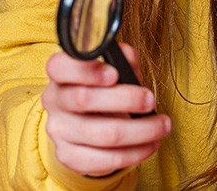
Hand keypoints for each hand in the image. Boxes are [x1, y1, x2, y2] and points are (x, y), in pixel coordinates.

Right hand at [41, 45, 170, 177]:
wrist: (86, 128)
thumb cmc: (102, 91)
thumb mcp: (112, 70)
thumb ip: (121, 60)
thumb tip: (128, 56)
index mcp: (60, 73)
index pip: (59, 67)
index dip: (85, 70)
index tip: (114, 73)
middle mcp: (54, 101)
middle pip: (84, 99)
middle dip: (125, 99)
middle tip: (150, 100)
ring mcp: (59, 131)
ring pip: (103, 134)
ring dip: (141, 131)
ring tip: (162, 125)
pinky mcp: (69, 156)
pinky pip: (106, 159)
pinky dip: (135, 153)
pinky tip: (150, 144)